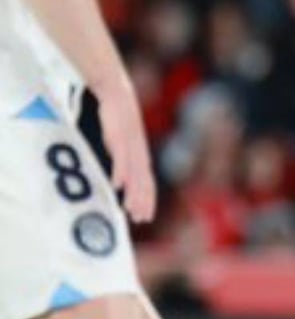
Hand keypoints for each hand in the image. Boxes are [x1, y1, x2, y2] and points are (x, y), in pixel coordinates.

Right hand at [95, 82, 155, 222]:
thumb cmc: (118, 119)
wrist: (117, 92)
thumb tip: (118, 180)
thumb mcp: (122, 141)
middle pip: (144, 183)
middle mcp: (139, 153)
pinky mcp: (120, 137)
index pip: (148, 183)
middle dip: (142, 202)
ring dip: (133, 194)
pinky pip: (121, 159)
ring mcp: (131, 146)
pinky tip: (117, 186)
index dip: (148, 201)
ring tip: (130, 209)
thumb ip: (123, 160)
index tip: (145, 217)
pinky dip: (120, 173)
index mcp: (141, 156)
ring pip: (135, 175)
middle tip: (140, 219)